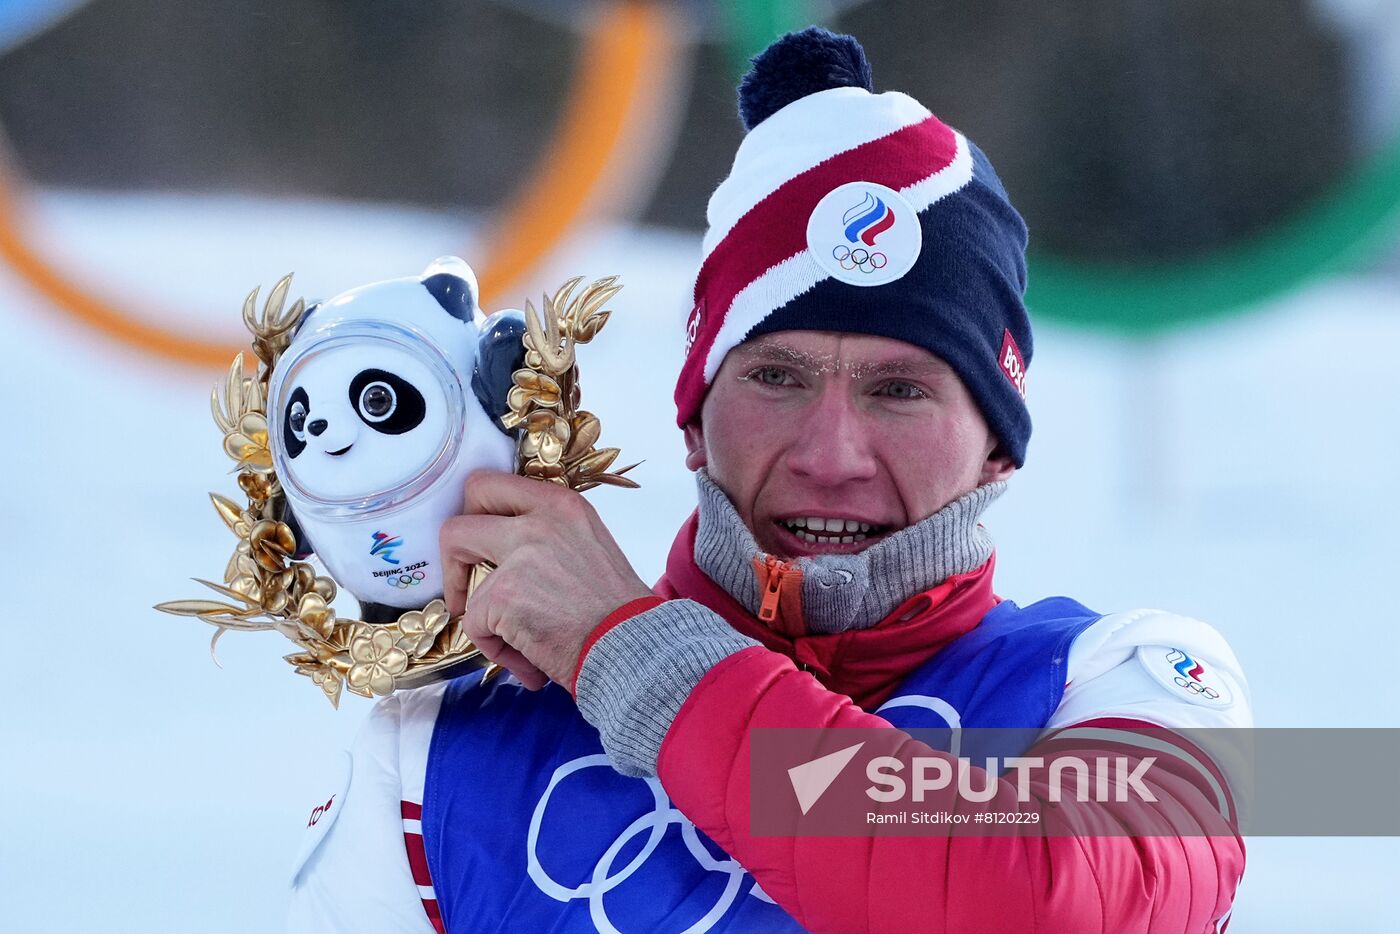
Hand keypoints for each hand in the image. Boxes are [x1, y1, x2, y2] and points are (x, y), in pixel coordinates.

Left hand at [439, 471, 652, 690]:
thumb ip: (547, 539)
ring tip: (514, 642)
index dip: (475, 518)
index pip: (491, 486)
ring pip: (460, 578)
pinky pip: (475, 623)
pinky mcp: (503, 594)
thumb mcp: (588, 546)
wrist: (634, 647)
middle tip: (466, 585)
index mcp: (560, 504)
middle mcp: (538, 520)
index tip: (479, 549)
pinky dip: (495, 648)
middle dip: (452, 556)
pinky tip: (529, 661)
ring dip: (479, 615)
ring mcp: (518, 555)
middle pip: (459, 521)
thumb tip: (504, 556)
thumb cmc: (618, 611)